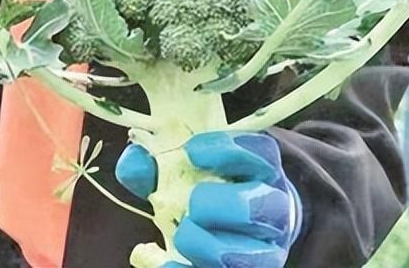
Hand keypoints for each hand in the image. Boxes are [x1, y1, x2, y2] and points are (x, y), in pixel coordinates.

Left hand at [117, 131, 302, 267]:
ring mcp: (266, 251)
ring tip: (182, 233)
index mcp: (265, 170)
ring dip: (208, 246)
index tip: (190, 152)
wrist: (254, 228)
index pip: (259, 152)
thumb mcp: (197, 168)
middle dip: (222, 205)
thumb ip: (161, 162)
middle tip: (193, 203)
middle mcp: (274, 210)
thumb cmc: (219, 189)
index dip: (226, 151)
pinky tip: (160, 260)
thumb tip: (134, 162)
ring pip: (250, 256)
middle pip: (261, 207)